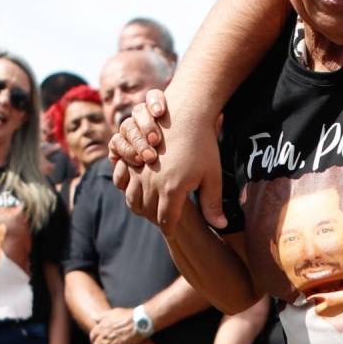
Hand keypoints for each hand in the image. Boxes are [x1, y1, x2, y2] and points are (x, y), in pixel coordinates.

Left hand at [88, 305, 140, 343]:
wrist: (139, 321)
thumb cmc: (128, 315)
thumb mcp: (113, 312)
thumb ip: (102, 316)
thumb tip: (93, 317)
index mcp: (102, 326)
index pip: (92, 335)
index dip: (93, 339)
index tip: (96, 341)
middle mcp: (104, 335)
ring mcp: (110, 342)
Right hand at [110, 96, 225, 232]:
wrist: (187, 113)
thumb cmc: (203, 146)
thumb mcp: (213, 176)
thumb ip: (213, 204)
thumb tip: (221, 227)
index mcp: (172, 190)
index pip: (166, 222)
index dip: (170, 229)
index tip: (174, 230)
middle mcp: (152, 182)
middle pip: (148, 213)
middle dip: (156, 219)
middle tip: (165, 220)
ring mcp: (138, 170)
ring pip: (133, 200)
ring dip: (141, 207)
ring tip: (153, 208)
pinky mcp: (130, 158)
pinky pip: (122, 181)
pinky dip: (128, 190)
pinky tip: (140, 190)